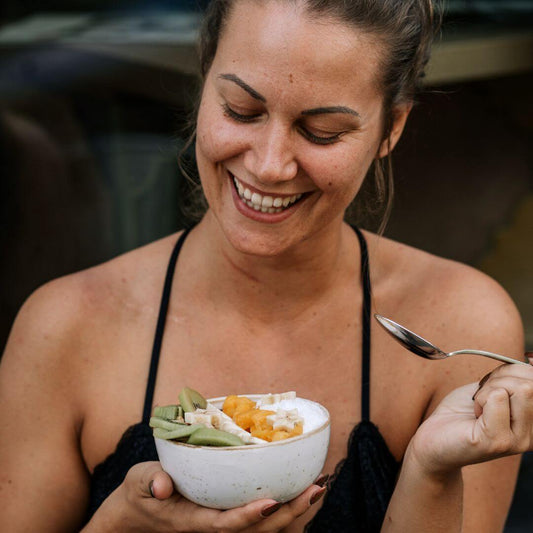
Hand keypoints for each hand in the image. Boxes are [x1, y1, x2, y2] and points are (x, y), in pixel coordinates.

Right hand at [89, 461, 326, 531]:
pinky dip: (284, 505)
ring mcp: (224, 520)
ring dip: (294, 510)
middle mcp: (213, 525)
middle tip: (316, 488)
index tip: (273, 501)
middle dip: (288, 513)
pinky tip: (301, 486)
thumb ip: (148, 482)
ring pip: (264, 527)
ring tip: (319, 485)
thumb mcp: (138, 482)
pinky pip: (261, 516)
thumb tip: (161, 485)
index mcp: (193, 520)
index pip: (225, 525)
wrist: (141, 510)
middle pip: (256, 530)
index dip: (250, 516)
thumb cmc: (141, 492)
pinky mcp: (229, 513)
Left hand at [407, 358, 532, 476]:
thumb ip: (513, 379)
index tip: (497, 382)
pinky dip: (480, 397)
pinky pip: (498, 398)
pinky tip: (474, 413)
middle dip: (501, 379)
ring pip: (520, 389)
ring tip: (478, 405)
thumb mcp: (492, 390)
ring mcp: (519, 441)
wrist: (435, 439)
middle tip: (483, 394)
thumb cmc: (462, 412)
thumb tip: (530, 360)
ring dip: (489, 389)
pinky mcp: (499, 442)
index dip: (517, 371)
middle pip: (532, 383)